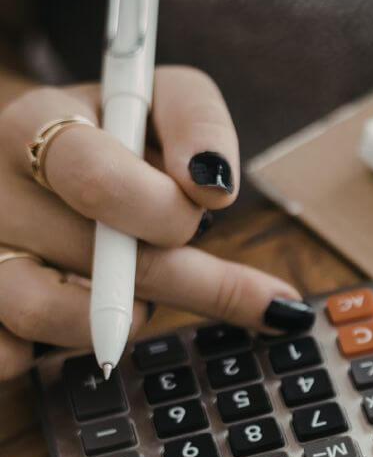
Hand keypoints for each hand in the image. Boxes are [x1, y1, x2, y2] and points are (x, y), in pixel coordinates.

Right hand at [0, 66, 312, 378]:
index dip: (163, 207)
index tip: (212, 205)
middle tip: (262, 301)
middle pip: (95, 257)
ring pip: (43, 313)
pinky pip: (7, 356)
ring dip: (120, 320)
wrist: (36, 155)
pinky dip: (51, 353)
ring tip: (147, 303)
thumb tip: (214, 187)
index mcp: (37, 125)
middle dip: (192, 281)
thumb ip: (198, 124)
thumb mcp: (162, 100)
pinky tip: (85, 327)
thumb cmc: (115, 132)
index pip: (92, 177)